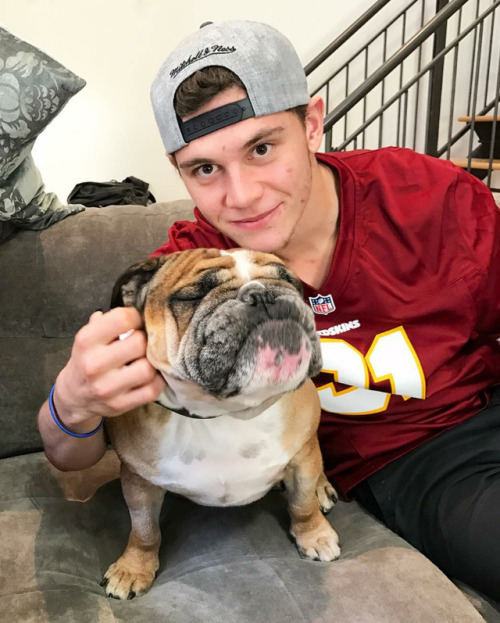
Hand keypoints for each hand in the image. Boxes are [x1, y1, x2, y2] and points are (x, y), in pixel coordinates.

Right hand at [53, 307, 165, 429]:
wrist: (73, 398)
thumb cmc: (86, 359)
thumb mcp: (88, 337)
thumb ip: (109, 322)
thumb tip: (140, 304)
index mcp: (86, 341)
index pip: (123, 319)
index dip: (136, 317)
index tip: (137, 322)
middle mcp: (95, 365)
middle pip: (140, 343)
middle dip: (146, 339)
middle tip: (145, 341)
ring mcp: (108, 388)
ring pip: (148, 368)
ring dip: (152, 361)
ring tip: (148, 358)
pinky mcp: (121, 405)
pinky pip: (153, 390)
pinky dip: (158, 380)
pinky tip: (153, 374)